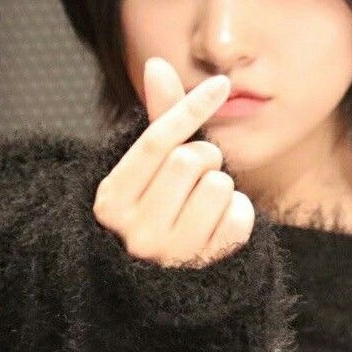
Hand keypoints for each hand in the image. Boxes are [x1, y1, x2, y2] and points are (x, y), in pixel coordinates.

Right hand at [92, 57, 254, 267]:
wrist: (167, 288)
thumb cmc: (159, 212)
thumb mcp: (151, 170)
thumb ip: (158, 118)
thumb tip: (157, 64)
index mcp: (111, 200)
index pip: (157, 141)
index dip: (190, 107)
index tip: (221, 84)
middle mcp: (133, 231)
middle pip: (191, 160)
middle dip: (206, 158)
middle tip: (199, 174)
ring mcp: (168, 256)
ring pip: (219, 186)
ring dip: (223, 188)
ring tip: (205, 205)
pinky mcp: (204, 270)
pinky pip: (239, 217)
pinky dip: (239, 214)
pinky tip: (220, 227)